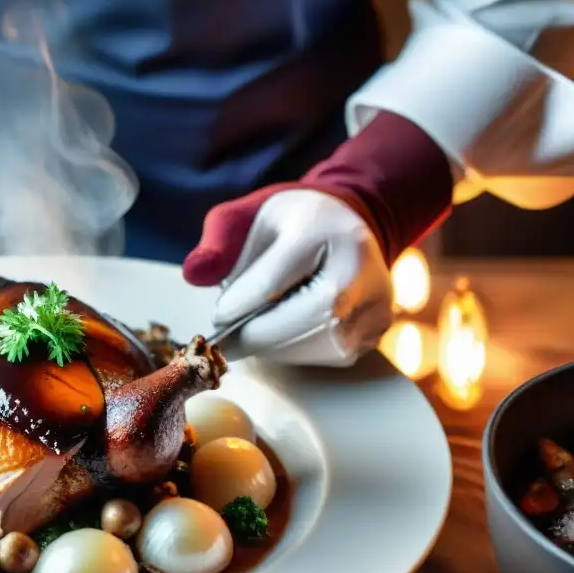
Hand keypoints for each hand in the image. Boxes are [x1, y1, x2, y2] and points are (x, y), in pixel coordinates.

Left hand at [187, 189, 392, 365]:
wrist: (342, 226)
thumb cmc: (285, 226)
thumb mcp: (243, 218)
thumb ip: (216, 243)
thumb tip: (194, 274)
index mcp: (322, 229)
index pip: (273, 282)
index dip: (238, 307)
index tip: (218, 316)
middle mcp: (360, 265)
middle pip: (304, 319)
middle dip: (257, 337)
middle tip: (229, 341)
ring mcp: (376, 299)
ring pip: (320, 345)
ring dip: (278, 347)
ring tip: (256, 334)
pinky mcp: (379, 327)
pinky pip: (332, 354)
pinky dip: (300, 351)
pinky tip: (284, 334)